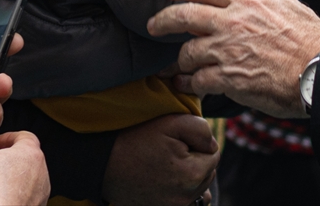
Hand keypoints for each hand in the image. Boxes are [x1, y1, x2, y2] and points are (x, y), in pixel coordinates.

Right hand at [0, 124, 48, 205]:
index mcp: (31, 153)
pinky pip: (19, 199)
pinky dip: (7, 198)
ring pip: (21, 181)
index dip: (3, 138)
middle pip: (22, 159)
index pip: (22, 135)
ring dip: (5, 180)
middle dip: (2, 160)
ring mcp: (38, 195)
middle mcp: (40, 174)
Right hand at [102, 113, 218, 205]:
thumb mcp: (172, 123)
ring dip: (189, 176)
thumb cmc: (138, 140)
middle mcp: (186, 197)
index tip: (179, 140)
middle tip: (171, 150)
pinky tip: (166, 181)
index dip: (199, 144)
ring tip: (167, 165)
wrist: (104, 163)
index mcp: (193, 175)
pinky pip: (184, 201)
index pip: (214, 155)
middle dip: (196, 160)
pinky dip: (180, 191)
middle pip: (207, 173)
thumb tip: (213, 145)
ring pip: (197, 188)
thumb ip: (202, 130)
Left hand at [148, 0, 319, 117]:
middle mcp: (231, 22)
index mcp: (246, 1)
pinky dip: (189, 84)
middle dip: (162, 21)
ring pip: (186, 53)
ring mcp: (227, 51)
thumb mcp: (291, 3)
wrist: (319, 72)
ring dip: (179, 62)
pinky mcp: (228, 79)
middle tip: (153, 26)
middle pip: (184, 16)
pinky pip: (197, 80)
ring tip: (177, 68)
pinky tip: (188, 85)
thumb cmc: (309, 38)